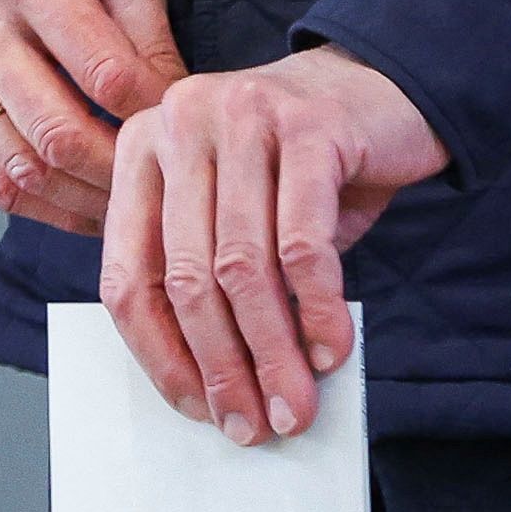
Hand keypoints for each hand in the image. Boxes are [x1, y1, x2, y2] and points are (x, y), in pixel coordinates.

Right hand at [0, 0, 184, 230]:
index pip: (103, 74)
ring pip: (18, 167)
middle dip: (118, 171)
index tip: (184, 123)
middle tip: (165, 182)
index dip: (153, 112)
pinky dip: (42, 202)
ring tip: (131, 201)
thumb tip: (172, 112)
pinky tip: (85, 201)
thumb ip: (149, 30)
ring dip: (81, 199)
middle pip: (53, 133)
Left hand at [101, 49, 444, 443]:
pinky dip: (317, 308)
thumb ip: (211, 281)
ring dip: (272, 351)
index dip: (160, 355)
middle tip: (255, 425)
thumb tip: (216, 392)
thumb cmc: (300, 169)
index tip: (198, 410)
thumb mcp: (236, 215)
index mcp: (141, 152)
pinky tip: (332, 348)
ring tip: (296, 402)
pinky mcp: (306, 126)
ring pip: (242, 266)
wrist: (382, 86)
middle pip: (185, 276)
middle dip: (222, 366)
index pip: (128, 275)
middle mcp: (178, 125)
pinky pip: (303, 242)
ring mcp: (240, 117)